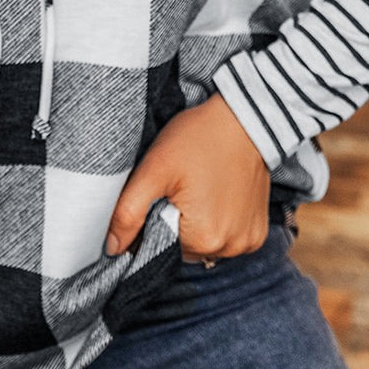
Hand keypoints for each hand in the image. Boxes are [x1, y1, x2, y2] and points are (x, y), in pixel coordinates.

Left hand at [106, 92, 270, 261]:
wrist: (244, 119)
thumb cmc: (199, 139)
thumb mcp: (155, 170)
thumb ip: (128, 212)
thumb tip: (112, 248)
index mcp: (202, 240)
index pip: (158, 248)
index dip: (152, 221)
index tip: (162, 194)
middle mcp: (228, 249)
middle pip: (181, 248)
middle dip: (174, 223)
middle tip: (180, 188)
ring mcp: (246, 243)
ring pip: (203, 245)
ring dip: (196, 224)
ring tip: (200, 189)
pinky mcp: (257, 234)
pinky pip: (226, 238)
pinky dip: (218, 222)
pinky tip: (217, 196)